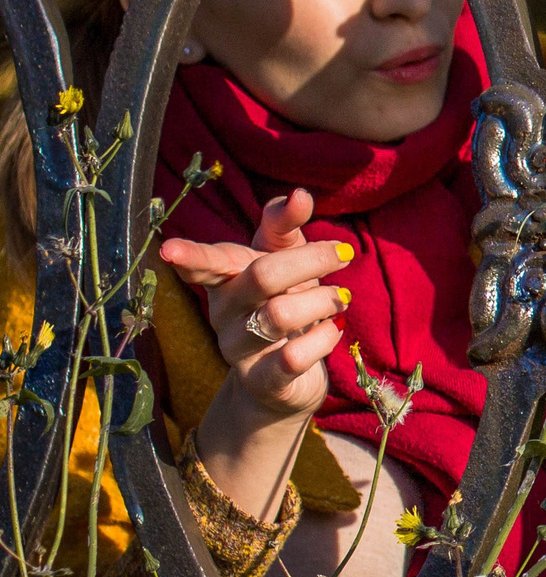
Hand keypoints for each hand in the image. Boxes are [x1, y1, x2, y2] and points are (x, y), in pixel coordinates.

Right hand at [159, 190, 351, 419]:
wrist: (287, 378)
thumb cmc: (285, 302)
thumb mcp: (284, 258)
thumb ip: (285, 226)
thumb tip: (299, 195)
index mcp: (225, 279)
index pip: (206, 263)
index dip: (190, 256)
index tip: (169, 250)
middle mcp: (225, 313)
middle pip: (261, 276)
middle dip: (310, 260)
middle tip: (345, 253)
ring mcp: (239, 349)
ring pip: (279, 315)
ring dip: (323, 300)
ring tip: (340, 298)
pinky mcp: (263, 381)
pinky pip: (293, 358)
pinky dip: (324, 338)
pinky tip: (333, 330)